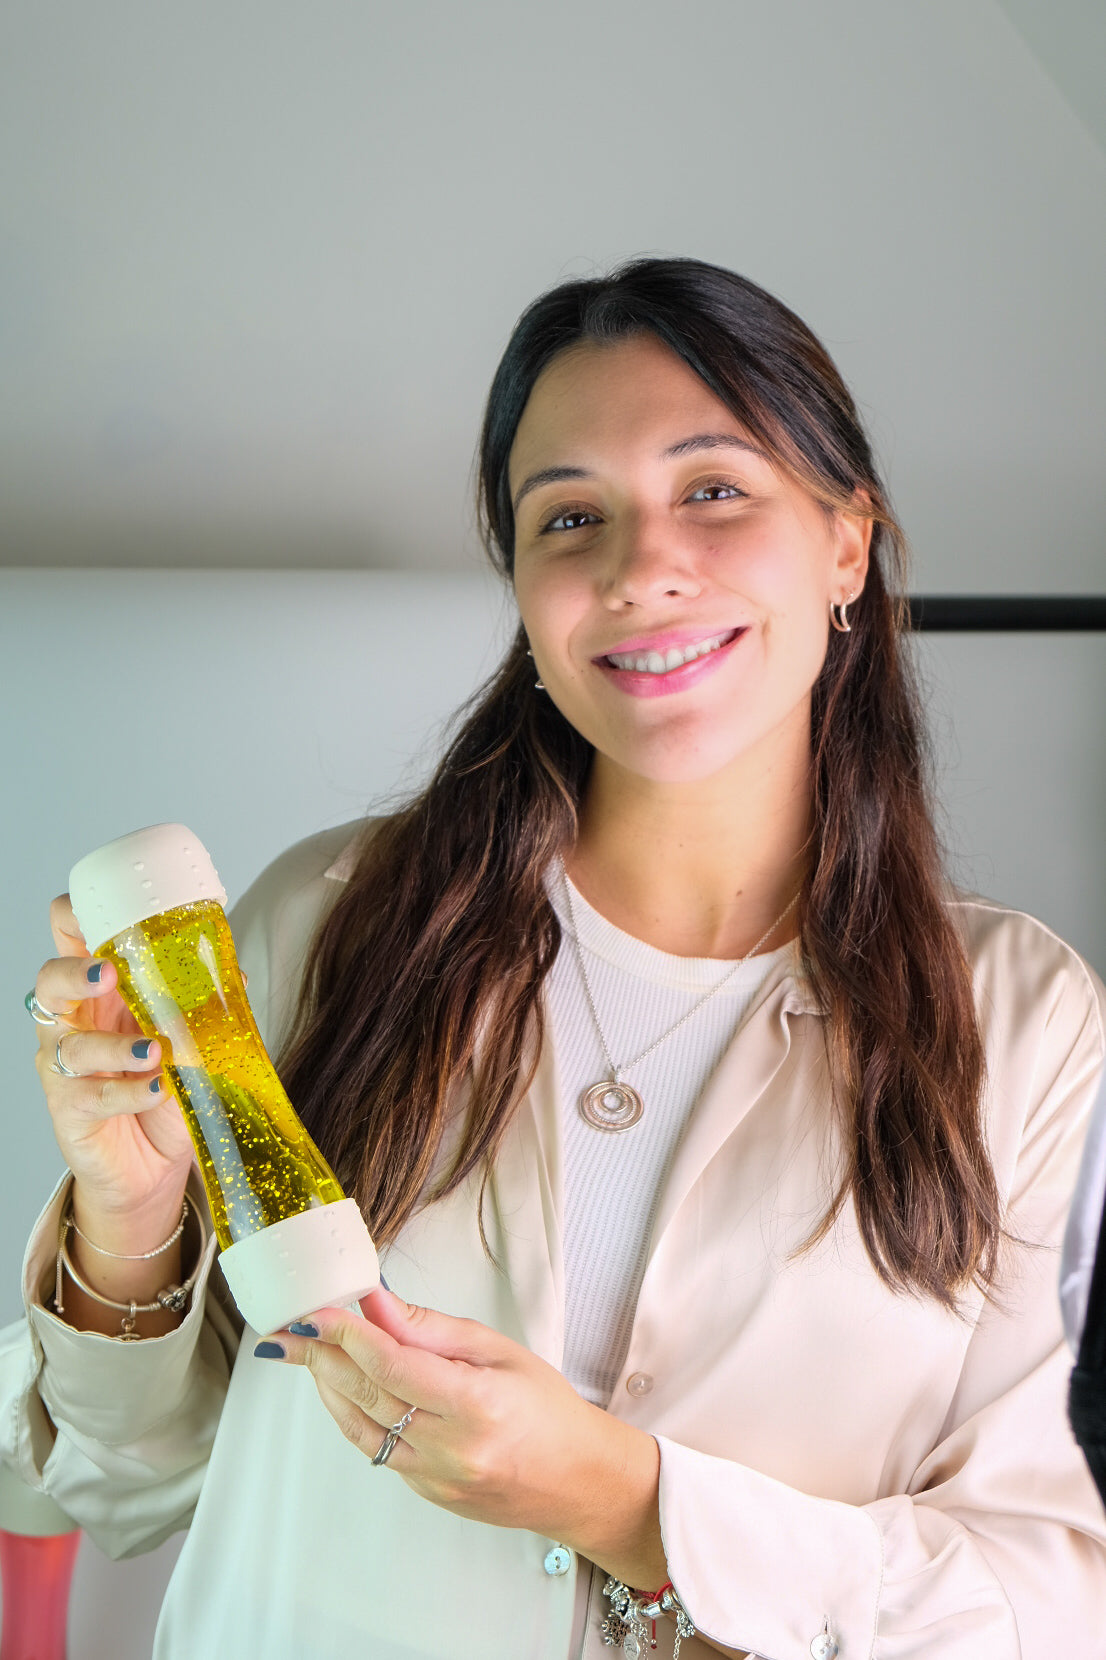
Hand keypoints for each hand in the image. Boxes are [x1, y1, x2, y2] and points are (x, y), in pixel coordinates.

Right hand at [32, 894, 194, 1238]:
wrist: (151, 1165)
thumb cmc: (165, 1088)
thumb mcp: (190, 1040)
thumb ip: (204, 1005)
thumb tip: (235, 974)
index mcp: (101, 991)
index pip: (71, 939)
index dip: (76, 917)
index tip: (108, 909)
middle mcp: (75, 1022)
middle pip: (50, 980)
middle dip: (75, 972)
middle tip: (109, 972)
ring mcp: (67, 1067)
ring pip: (71, 1044)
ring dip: (115, 1046)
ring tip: (156, 1051)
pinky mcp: (71, 1111)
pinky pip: (91, 1096)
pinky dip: (129, 1092)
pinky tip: (158, 1089)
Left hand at [266, 1288, 666, 1584]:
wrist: (577, 1481)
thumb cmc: (549, 1409)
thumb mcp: (500, 1351)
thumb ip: (434, 1330)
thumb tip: (379, 1303)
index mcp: (476, 1406)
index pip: (394, 1366)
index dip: (349, 1336)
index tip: (319, 1311)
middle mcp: (451, 1450)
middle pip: (368, 1395)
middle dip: (322, 1356)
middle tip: (290, 1327)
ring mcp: (434, 1479)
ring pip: (360, 1428)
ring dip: (327, 1387)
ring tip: (304, 1352)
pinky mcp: (425, 1494)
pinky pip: (376, 1451)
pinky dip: (352, 1415)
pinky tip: (342, 1387)